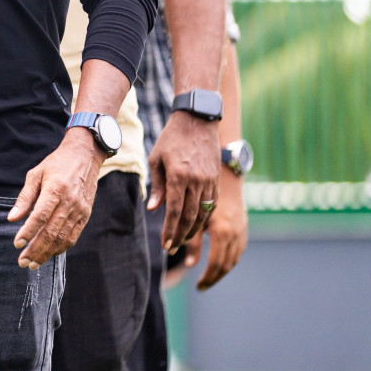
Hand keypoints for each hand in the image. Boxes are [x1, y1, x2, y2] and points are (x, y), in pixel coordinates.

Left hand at [7, 129, 102, 268]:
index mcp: (55, 190)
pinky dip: (61, 248)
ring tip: (33, 263)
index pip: (40, 217)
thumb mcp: (36, 174)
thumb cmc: (56, 164)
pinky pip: (73, 236)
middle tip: (22, 262)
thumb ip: (25, 197)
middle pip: (51, 232)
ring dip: (47, 253)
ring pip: (63, 238)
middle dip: (36, 250)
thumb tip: (12, 219)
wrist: (84, 156)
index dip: (28, 232)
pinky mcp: (85, 215)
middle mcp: (69, 202)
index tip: (16, 244)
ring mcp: (80, 210)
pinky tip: (49, 254)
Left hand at [147, 113, 220, 252]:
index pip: (175, 211)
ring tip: (182, 241)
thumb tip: (154, 209)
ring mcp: (209, 181)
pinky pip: (212, 205)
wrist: (197, 122)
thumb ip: (157, 185)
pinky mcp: (216, 180)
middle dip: (180, 236)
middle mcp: (196, 180)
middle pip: (190, 217)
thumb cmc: (171, 139)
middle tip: (171, 248)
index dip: (170, 230)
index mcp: (179, 175)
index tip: (165, 244)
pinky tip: (196, 226)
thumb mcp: (157, 159)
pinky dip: (204, 218)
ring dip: (193, 230)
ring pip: (203, 213)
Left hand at [185, 168, 247, 289]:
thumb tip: (186, 262)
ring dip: (223, 271)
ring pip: (234, 258)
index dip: (203, 274)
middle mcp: (233, 230)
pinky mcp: (243, 222)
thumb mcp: (183, 202)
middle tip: (201, 287)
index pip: (211, 260)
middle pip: (225, 263)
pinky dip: (231, 259)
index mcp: (219, 227)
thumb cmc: (198, 183)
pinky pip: (240, 248)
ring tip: (209, 279)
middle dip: (213, 277)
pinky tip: (222, 263)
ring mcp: (241, 226)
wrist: (220, 159)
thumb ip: (185, 232)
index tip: (196, 286)